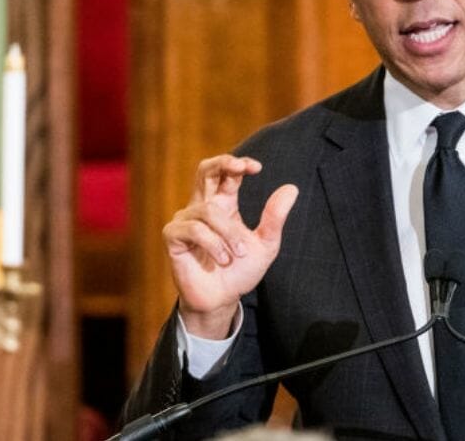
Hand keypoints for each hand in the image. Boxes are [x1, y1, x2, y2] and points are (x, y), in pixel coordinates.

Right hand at [163, 155, 298, 338]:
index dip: (238, 164)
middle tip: (240, 167)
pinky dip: (213, 244)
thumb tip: (292, 188)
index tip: (256, 168)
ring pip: (209, 211)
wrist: (223, 300)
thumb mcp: (265, 245)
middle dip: (221, 164)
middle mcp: (203, 207)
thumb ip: (275, 218)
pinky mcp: (173, 237)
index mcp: (224, 204)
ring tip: (237, 254)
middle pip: (204, 171)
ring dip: (229, 233)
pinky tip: (222, 259)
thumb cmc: (241, 271)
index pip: (226, 173)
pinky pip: (194, 230)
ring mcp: (185, 221)